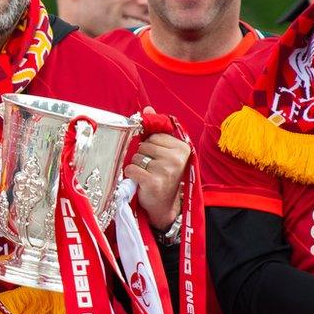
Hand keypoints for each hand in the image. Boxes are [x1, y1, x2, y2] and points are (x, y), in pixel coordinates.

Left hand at [123, 107, 189, 229]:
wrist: (163, 206)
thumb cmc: (163, 176)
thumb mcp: (164, 152)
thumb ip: (157, 130)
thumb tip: (148, 108)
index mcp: (182, 148)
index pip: (153, 136)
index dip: (149, 146)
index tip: (157, 158)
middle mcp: (176, 158)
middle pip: (143, 145)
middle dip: (142, 156)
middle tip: (152, 169)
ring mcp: (166, 170)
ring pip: (136, 157)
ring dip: (137, 166)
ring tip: (147, 175)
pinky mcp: (154, 181)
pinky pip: (131, 169)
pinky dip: (131, 175)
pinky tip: (141, 182)